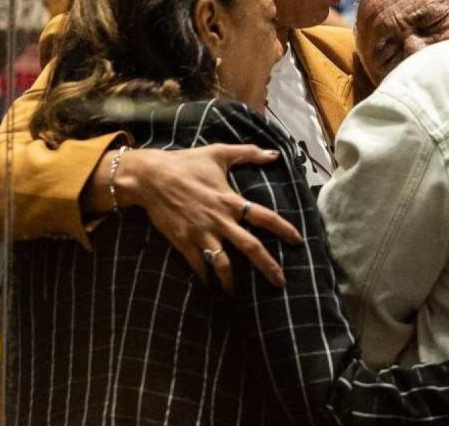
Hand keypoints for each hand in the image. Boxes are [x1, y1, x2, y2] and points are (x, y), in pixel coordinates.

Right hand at [113, 145, 302, 292]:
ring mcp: (201, 233)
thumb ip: (248, 153)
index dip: (283, 229)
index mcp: (231, 200)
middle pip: (250, 247)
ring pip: (223, 263)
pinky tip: (209, 287)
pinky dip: (204, 278)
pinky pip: (197, 265)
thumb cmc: (186, 163)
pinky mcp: (183, 242)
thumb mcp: (219, 153)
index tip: (298, 241)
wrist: (150, 177)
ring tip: (236, 295)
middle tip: (281, 281)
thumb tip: (274, 153)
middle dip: (268, 266)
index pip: (265, 217)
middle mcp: (220, 220)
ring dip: (231, 281)